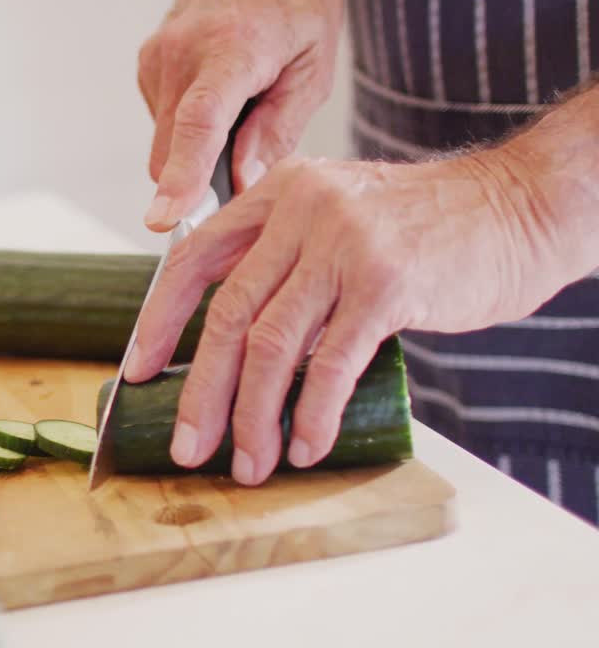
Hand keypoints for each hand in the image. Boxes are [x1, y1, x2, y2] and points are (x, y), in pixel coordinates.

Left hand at [123, 150, 574, 485]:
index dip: (160, 321)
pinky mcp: (386, 284)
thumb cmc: (425, 229)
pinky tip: (303, 446)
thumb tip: (232, 344)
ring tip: (249, 464)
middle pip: (227, 314)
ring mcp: (343, 244)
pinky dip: (311, 414)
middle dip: (201, 391)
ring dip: (252, 417)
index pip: (194, 259)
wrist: (519, 206)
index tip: (138, 372)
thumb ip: (286, 261)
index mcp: (278, 193)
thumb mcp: (338, 216)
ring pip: (271, 345)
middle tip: (188, 447)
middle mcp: (301, 211)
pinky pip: (331, 364)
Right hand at [138, 0, 341, 229]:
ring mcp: (157, 59)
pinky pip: (163, 125)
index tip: (167, 216)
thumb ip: (277, 131)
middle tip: (245, 173)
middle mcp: (182, 53)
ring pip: (165, 144)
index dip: (184, 176)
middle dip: (199, 181)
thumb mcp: (312, 66)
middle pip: (172, 150)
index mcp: (232, 49)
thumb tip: (244, 185)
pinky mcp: (146, 67)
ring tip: (241, 111)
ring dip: (197, 152)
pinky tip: (221, 99)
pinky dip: (189, 130)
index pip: (200, 121)